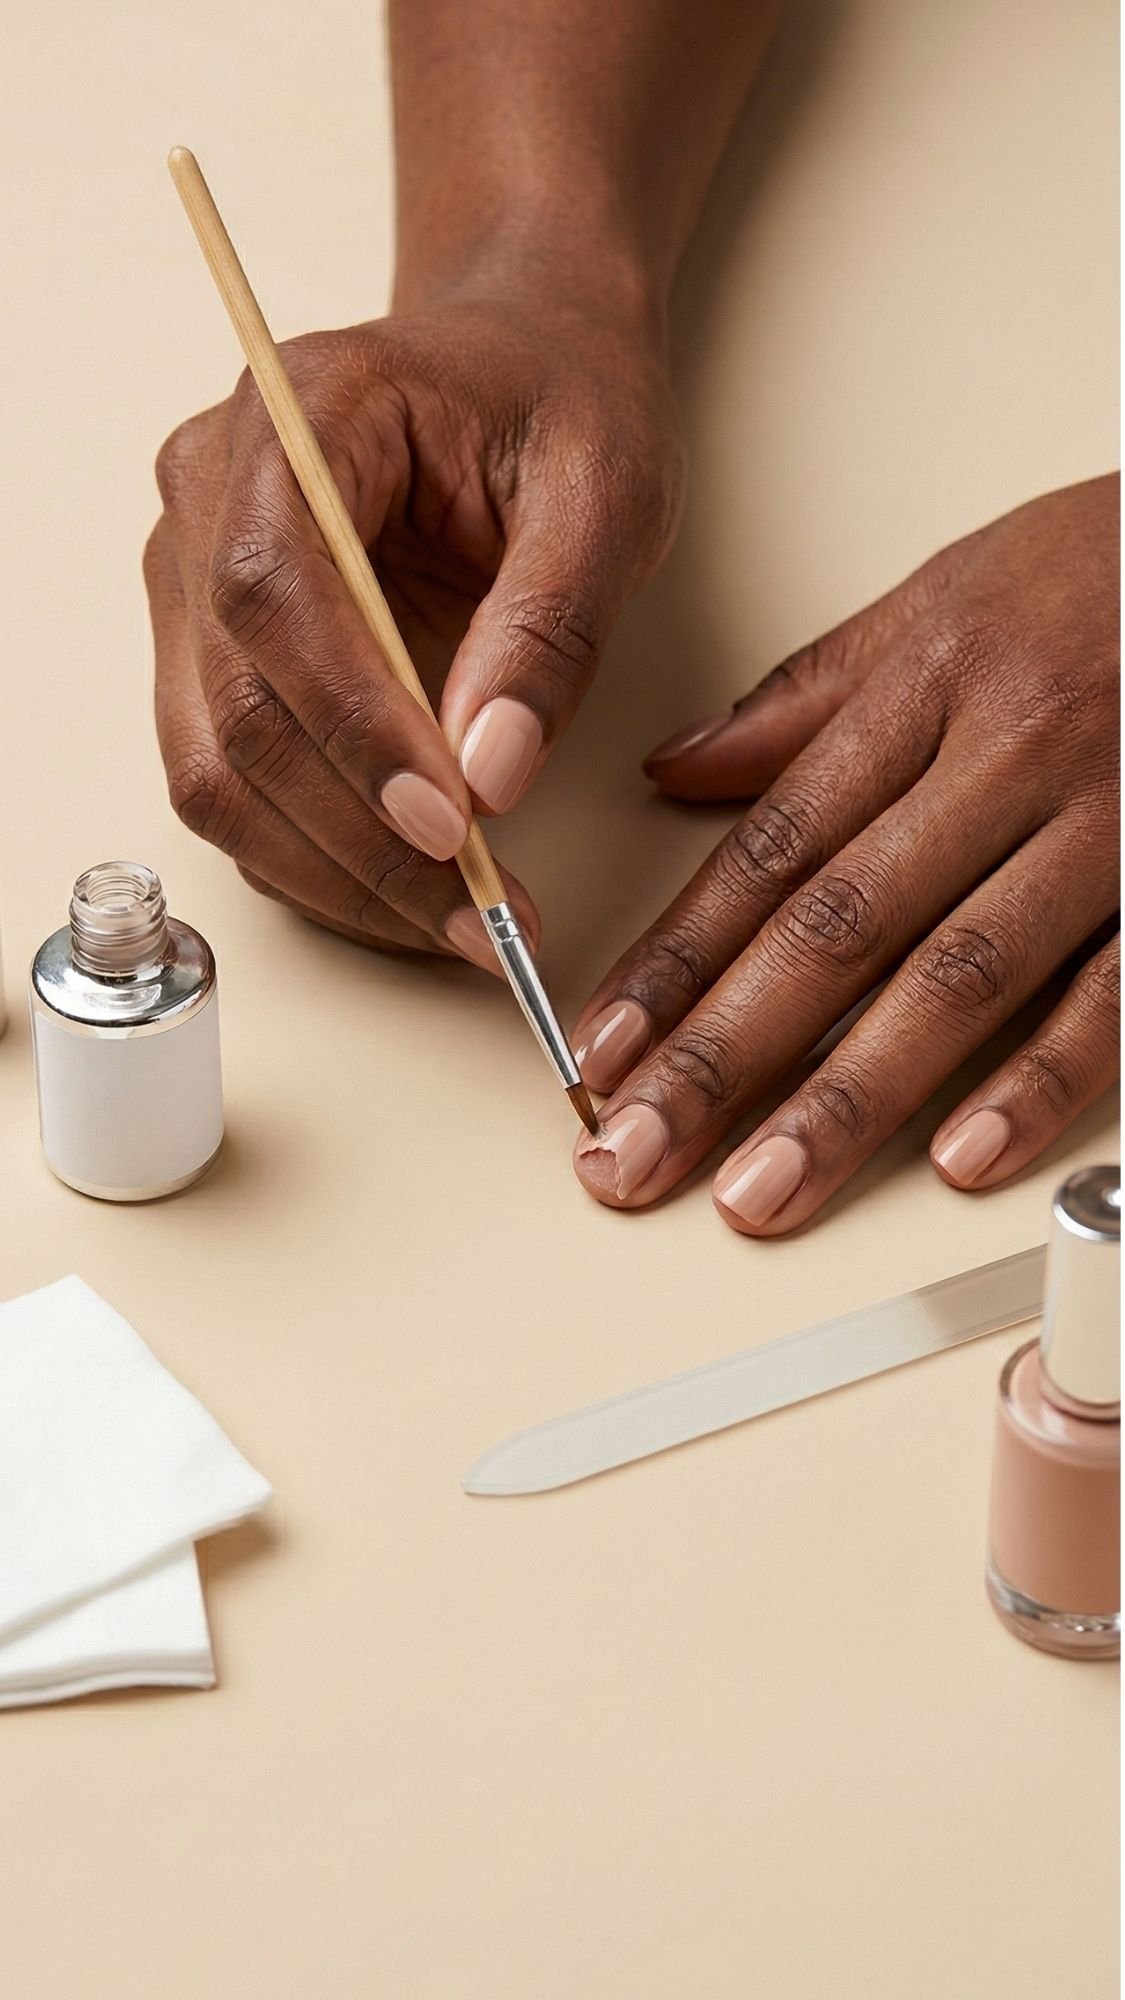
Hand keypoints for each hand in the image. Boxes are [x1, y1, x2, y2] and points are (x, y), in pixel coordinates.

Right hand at [145, 299, 680, 963]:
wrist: (518, 365)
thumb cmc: (558, 397)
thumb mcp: (605, 489)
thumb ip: (548, 626)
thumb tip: (492, 772)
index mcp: (296, 414)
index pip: (271, 590)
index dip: (351, 725)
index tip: (452, 826)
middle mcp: (210, 496)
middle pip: (235, 705)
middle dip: (359, 836)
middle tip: (482, 916)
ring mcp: (196, 580)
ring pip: (217, 769)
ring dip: (335, 873)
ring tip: (464, 925)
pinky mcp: (216, 656)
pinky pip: (239, 784)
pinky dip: (320, 861)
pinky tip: (415, 895)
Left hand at [572, 477, 1119, 1229]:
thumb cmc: (1110, 570)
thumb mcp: (945, 598)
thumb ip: (807, 697)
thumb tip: (677, 769)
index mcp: (929, 689)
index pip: (774, 849)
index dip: (678, 958)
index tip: (603, 1047)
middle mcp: (1007, 761)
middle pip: (838, 927)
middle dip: (723, 1054)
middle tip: (636, 1151)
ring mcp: (1103, 828)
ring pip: (957, 977)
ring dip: (849, 1097)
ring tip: (762, 1189)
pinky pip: (1114, 994)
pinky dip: (1038, 1079)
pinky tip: (958, 1158)